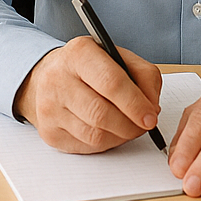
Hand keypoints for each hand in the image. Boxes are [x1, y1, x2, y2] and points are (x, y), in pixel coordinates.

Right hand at [13, 37, 162, 153]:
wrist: (49, 76)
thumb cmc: (89, 67)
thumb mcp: (119, 57)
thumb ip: (144, 76)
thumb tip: (152, 107)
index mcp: (79, 53)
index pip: (111, 83)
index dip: (135, 104)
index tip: (150, 116)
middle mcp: (58, 79)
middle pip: (101, 114)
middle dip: (130, 125)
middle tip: (143, 125)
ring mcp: (50, 108)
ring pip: (95, 135)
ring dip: (120, 136)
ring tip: (128, 126)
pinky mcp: (49, 132)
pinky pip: (87, 147)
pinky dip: (106, 143)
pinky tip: (110, 131)